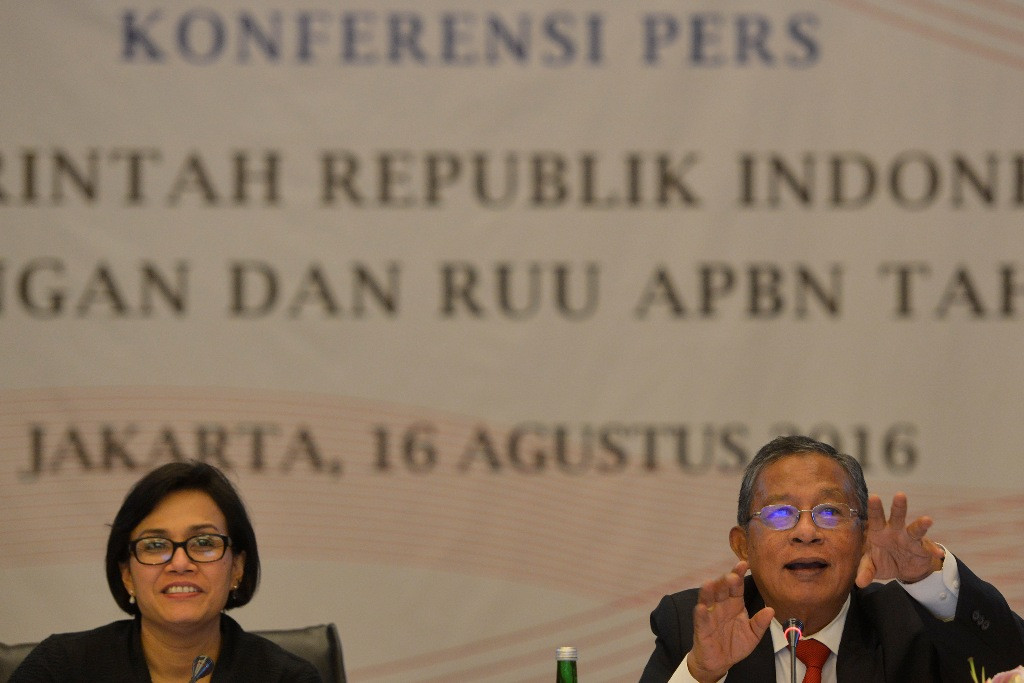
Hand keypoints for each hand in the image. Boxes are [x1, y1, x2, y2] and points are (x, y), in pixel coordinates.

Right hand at [687, 560, 774, 682]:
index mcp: (735, 604)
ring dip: (708, 592)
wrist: (720, 662)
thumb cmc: (735, 644)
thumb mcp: (753, 635)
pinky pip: (700, 618)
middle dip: (725, 581)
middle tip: (732, 577)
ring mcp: (710, 614)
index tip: (744, 564)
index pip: (736, 586)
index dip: (739, 574)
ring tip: (710, 584)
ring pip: (707, 599)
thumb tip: (771, 610)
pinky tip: (701, 608)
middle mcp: (721, 605)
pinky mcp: (701, 627)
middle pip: (722, 589)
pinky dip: (700, 613)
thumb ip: (760, 623)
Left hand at [855, 492, 944, 587]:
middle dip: (899, 507)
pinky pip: (929, 549)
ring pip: (914, 529)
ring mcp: (910, 538)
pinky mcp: (923, 548)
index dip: (875, 508)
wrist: (903, 568)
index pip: (875, 518)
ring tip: (927, 520)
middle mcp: (895, 531)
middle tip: (900, 495)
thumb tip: (859, 583)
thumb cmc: (882, 560)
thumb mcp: (872, 566)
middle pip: (896, 517)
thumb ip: (865, 571)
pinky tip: (937, 553)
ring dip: (921, 525)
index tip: (874, 497)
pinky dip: (933, 550)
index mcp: (878, 532)